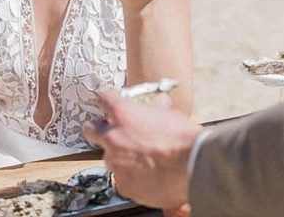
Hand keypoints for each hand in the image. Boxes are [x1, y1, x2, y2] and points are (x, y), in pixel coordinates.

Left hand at [83, 91, 201, 209]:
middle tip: (111, 131)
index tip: (109, 104)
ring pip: (108, 156)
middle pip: (91, 129)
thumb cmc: (181, 137)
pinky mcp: (123, 184)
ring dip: (120, 155)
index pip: (103, 99)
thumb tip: (158, 101)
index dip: (106, 101)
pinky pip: (121, 177)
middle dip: (98, 129)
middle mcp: (113, 137)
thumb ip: (155, 107)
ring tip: (141, 157)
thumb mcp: (168, 112)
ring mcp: (116, 163)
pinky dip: (131, 175)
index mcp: (123, 114)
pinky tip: (147, 173)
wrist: (193, 164)